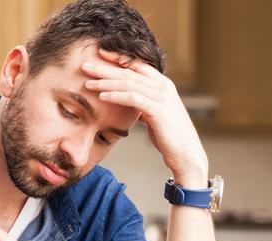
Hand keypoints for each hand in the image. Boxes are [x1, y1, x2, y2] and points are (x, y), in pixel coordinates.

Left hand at [82, 49, 208, 187]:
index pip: (137, 65)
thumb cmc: (169, 136)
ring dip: (106, 82)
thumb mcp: (155, 115)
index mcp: (163, 84)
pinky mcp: (159, 110)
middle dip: (106, 68)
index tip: (99, 54)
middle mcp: (164, 86)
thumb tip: (130, 102)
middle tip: (85, 65)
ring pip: (129, 84)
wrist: (186, 154)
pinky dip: (116, 96)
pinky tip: (102, 96)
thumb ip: (144, 104)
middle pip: (129, 72)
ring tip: (88, 83)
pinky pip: (133, 99)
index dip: (118, 58)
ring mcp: (162, 97)